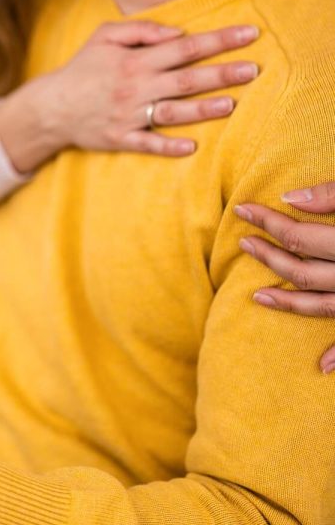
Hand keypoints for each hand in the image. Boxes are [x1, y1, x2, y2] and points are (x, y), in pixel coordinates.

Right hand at [0, 21, 259, 173]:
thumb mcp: (103, 35)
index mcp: (134, 60)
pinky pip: (148, 144)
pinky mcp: (120, 138)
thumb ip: (140, 29)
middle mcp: (135, 87)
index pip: (184, 47)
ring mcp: (128, 115)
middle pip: (185, 80)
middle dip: (221, 74)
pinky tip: (192, 148)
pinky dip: (168, 147)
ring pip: (173, 112)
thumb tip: (177, 33)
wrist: (51, 106)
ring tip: (231, 104)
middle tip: (253, 70)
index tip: (249, 34)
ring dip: (203, 109)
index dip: (218, 40)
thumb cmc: (82, 68)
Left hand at [235, 181, 334, 372]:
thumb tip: (289, 197)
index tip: (241, 209)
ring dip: (289, 302)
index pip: (299, 236)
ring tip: (258, 296)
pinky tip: (321, 366)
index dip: (267, 221)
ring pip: (322, 305)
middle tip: (242, 243)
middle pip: (303, 271)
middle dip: (269, 256)